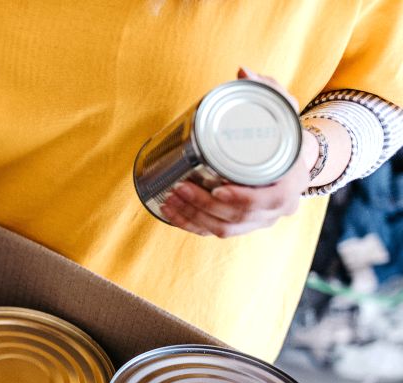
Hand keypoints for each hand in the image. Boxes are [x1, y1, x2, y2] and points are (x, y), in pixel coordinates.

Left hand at [160, 67, 313, 237]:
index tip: (217, 189)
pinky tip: (171, 214)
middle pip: (240, 216)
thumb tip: (243, 70)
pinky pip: (215, 231)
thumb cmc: (283, 132)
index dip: (242, 199)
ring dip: (194, 217)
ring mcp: (260, 219)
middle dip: (204, 206)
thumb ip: (267, 88)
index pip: (270, 199)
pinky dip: (192, 225)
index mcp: (291, 182)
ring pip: (225, 228)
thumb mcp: (282, 108)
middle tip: (180, 188)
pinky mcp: (242, 224)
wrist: (291, 157)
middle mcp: (278, 207)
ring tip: (170, 199)